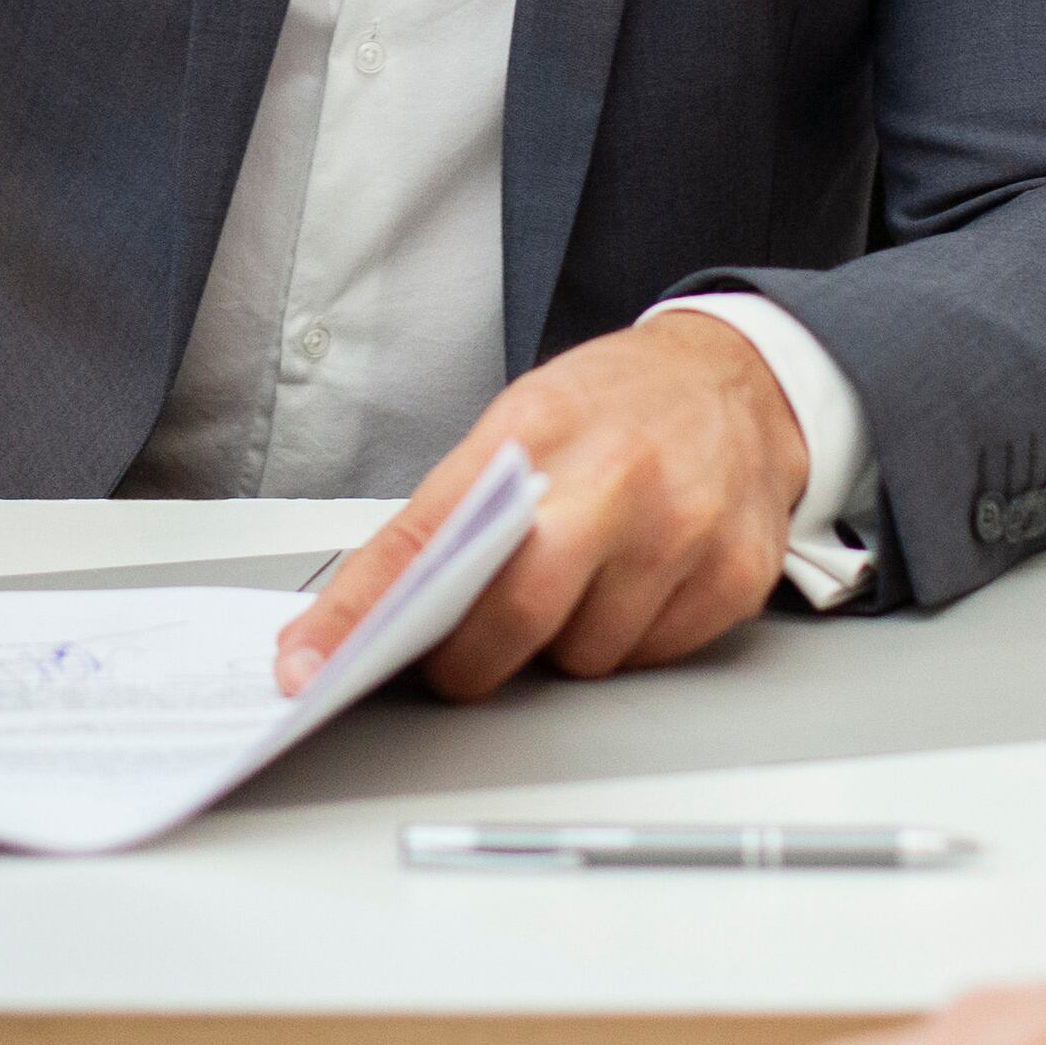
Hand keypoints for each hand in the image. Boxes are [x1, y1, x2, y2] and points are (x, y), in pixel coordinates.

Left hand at [272, 313, 806, 699]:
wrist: (737, 381)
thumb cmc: (616, 406)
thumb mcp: (520, 423)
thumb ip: (448, 513)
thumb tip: (355, 612)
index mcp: (538, 427)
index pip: (426, 536)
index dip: (360, 611)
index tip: (307, 663)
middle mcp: (616, 475)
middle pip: (515, 613)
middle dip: (471, 658)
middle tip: (461, 656)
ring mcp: (684, 528)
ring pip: (586, 655)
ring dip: (562, 645)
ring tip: (579, 585)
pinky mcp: (735, 576)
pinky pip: (651, 657)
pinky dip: (630, 641)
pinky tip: (639, 586)